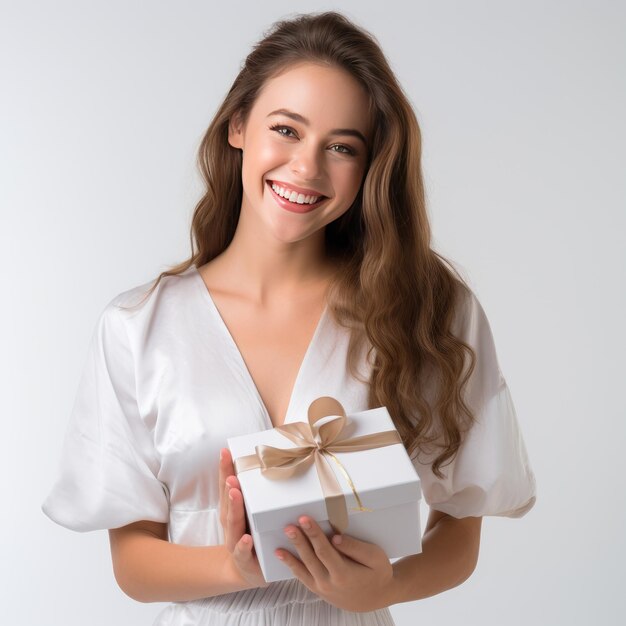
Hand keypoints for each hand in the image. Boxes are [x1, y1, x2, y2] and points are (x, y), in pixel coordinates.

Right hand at [218, 447, 268, 588]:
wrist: (248, 570)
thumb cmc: (253, 534)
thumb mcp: (253, 512)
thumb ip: (258, 492)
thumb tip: (270, 463)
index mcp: (233, 510)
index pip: (227, 486)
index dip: (225, 469)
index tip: (225, 452)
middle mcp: (231, 524)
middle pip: (228, 503)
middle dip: (229, 487)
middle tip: (232, 474)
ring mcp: (235, 541)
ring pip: (233, 524)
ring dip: (234, 508)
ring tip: (235, 494)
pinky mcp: (245, 560)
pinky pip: (243, 553)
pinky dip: (243, 546)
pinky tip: (247, 539)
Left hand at [276, 516, 396, 611]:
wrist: (375, 598)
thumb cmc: (377, 574)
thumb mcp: (375, 558)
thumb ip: (355, 548)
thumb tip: (335, 538)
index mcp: (344, 574)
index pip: (324, 551)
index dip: (313, 534)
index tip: (305, 519)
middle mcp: (329, 583)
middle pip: (310, 558)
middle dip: (299, 540)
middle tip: (289, 525)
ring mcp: (322, 588)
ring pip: (303, 568)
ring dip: (291, 552)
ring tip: (282, 538)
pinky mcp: (318, 589)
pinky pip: (302, 577)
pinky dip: (291, 565)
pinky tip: (282, 554)